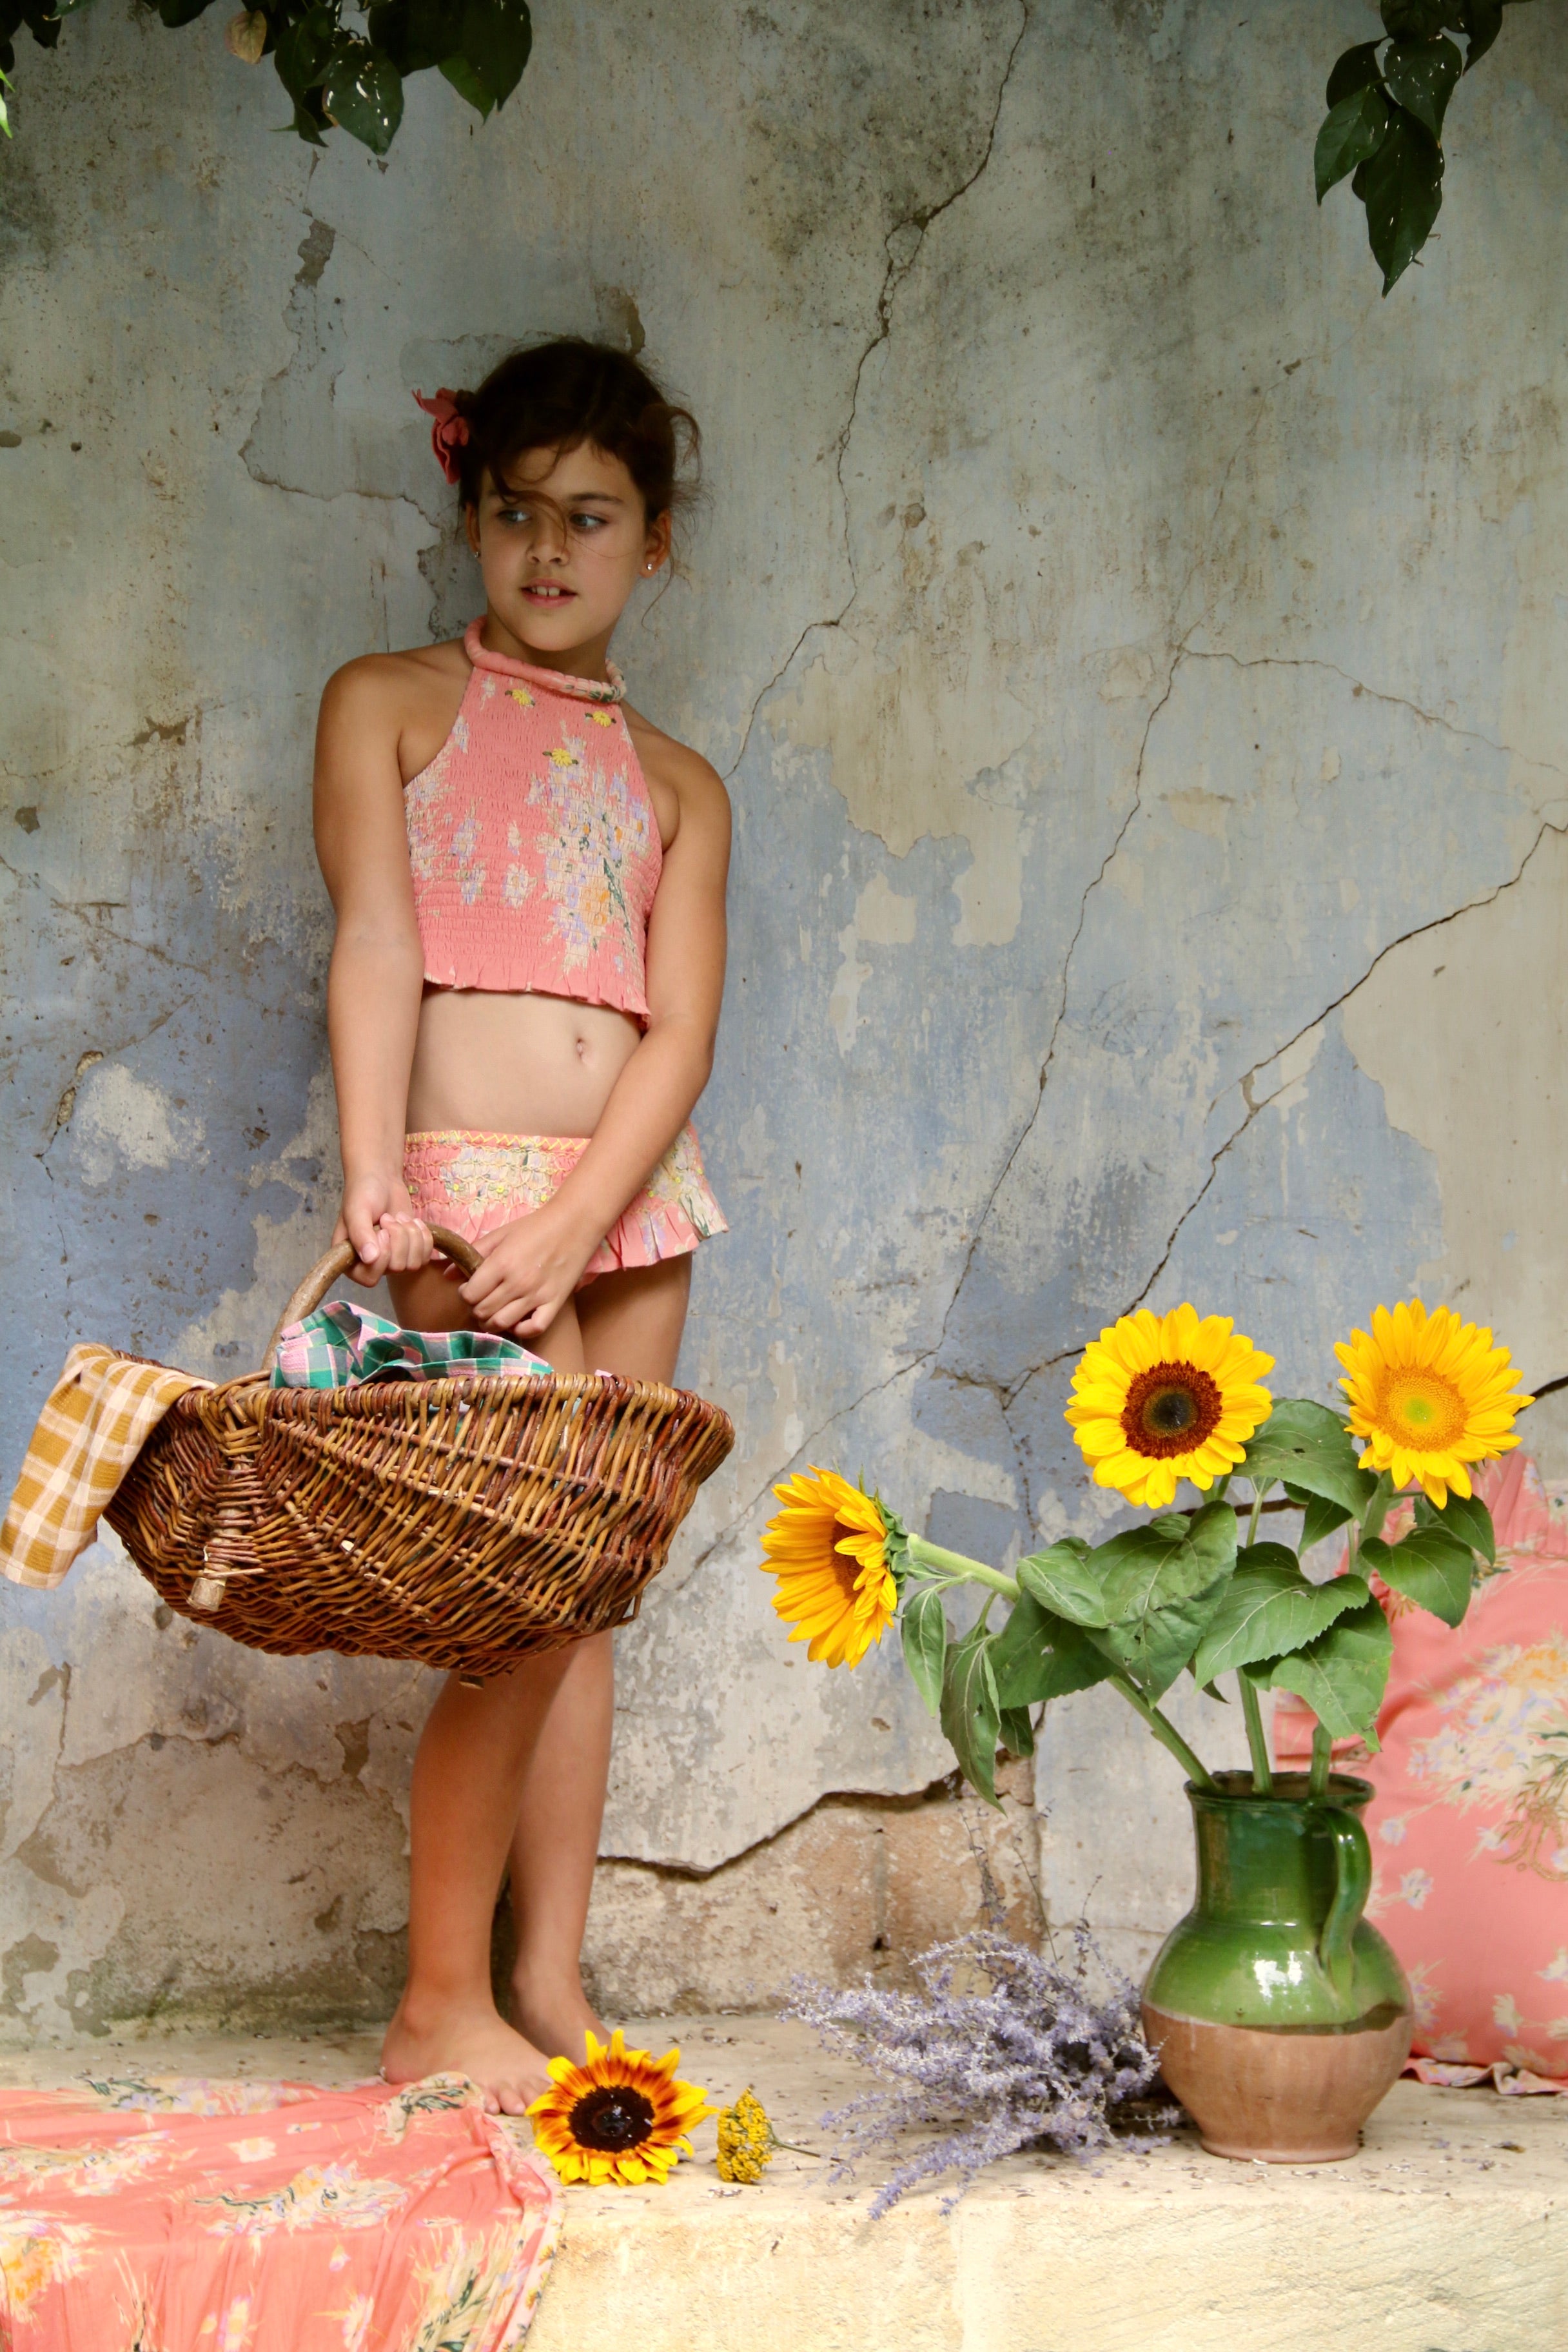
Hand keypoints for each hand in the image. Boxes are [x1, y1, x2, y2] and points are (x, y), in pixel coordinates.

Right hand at [333, 1174, 433, 1285]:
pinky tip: (414, 1222)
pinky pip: (425, 1257)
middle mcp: (370, 1265)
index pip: (370, 1278)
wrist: (381, 1180)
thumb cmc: (363, 1193)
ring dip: (411, 1236)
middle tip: (388, 1218)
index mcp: (350, 1260)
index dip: (382, 1255)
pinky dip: (424, 1237)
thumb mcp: (356, 1211)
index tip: (381, 1231)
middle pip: (396, 1267)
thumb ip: (360, 1235)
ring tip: (399, 1218)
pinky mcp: (410, 1252)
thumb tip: (370, 1259)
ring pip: (413, 1264)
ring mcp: (392, 1260)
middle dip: (398, 1238)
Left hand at [459, 1199, 595, 1335]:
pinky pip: (534, 1328)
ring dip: (492, 1322)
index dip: (465, 1294)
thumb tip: (447, 1274)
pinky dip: (521, 1330)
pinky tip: (517, 1320)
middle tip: (481, 1300)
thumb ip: (474, 1252)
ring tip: (494, 1312)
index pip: (469, 1295)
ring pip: (502, 1323)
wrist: (574, 1223)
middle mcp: (517, 1282)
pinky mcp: (555, 1302)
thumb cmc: (536, 1226)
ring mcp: (537, 1295)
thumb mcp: (501, 1234)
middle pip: (482, 1311)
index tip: (469, 1289)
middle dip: (476, 1308)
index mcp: (501, 1263)